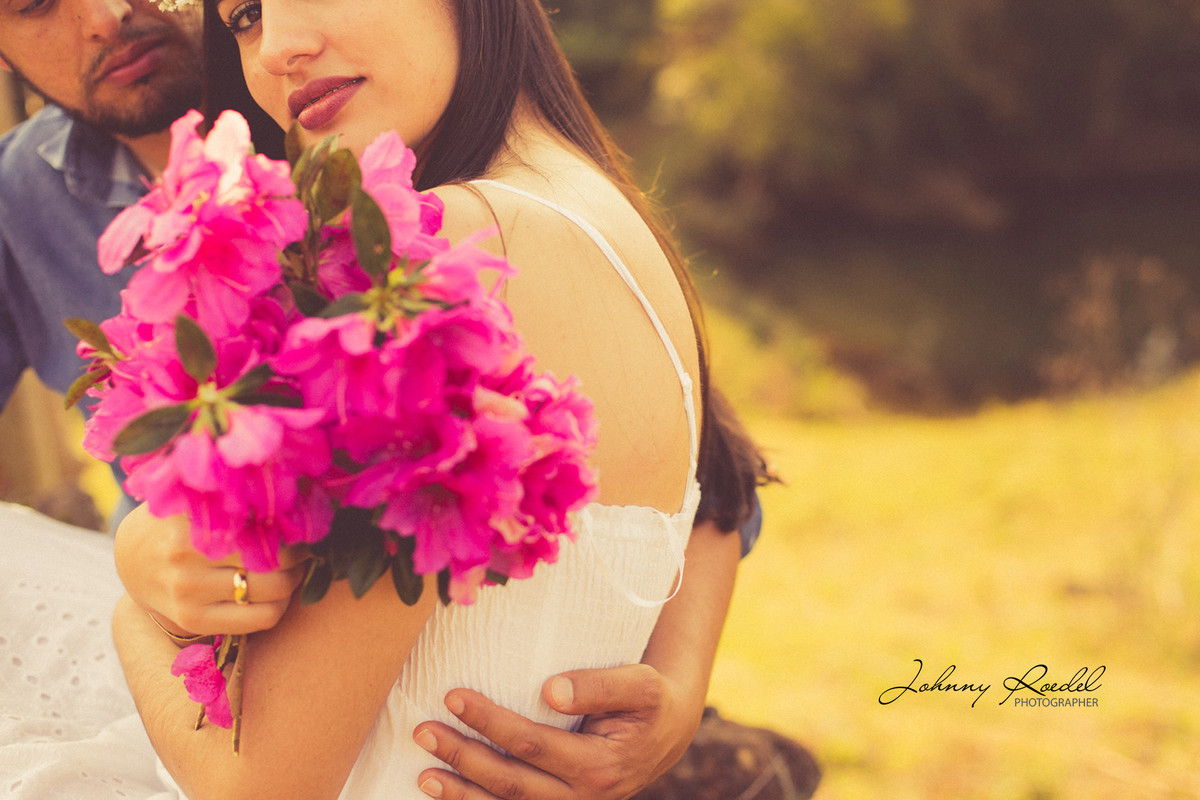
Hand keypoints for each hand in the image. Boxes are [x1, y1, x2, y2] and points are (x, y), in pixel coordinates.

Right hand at [113, 503, 308, 637]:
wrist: (131, 558)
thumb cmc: (180, 519)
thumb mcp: (198, 497)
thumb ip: (235, 494)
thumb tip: (303, 488)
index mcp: (192, 519)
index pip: (266, 525)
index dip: (295, 526)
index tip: (303, 523)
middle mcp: (186, 556)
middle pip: (276, 560)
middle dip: (300, 554)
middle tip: (306, 547)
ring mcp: (188, 593)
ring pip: (274, 592)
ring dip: (295, 581)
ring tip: (295, 569)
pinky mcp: (193, 620)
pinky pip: (260, 619)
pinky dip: (280, 606)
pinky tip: (277, 594)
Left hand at [412, 663, 697, 799]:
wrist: (668, 732)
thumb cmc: (649, 699)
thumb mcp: (640, 684)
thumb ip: (599, 686)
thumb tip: (549, 690)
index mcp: (599, 766)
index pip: (531, 744)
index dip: (489, 723)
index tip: (454, 696)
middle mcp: (583, 798)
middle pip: (510, 781)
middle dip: (463, 757)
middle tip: (423, 730)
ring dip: (461, 793)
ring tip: (424, 773)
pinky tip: (449, 794)